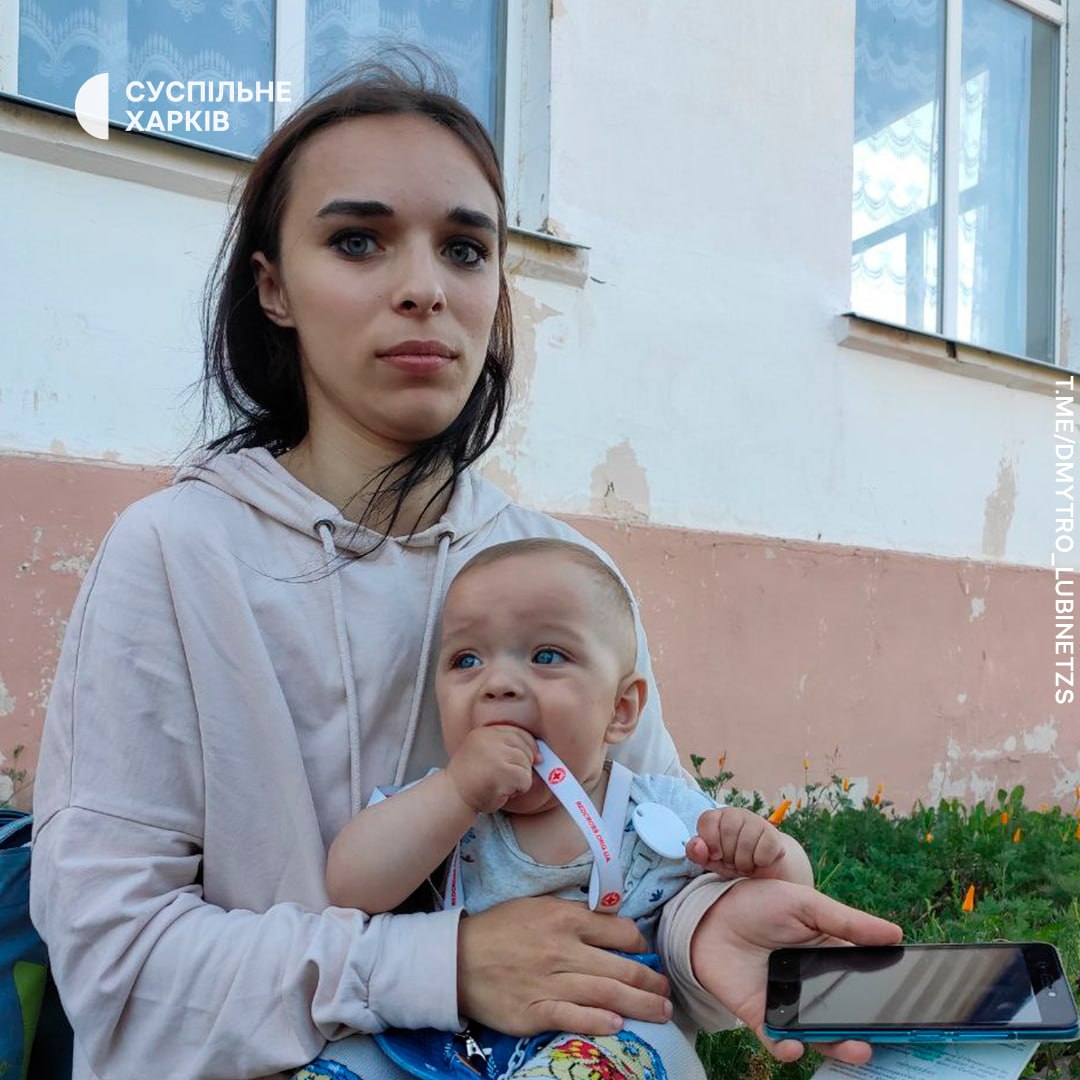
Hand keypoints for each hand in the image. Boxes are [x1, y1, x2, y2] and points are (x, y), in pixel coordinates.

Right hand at [446, 726, 538, 812]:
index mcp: (485, 732)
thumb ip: (505, 748)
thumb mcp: (485, 753)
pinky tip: (503, 792)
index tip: (535, 757)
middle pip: (525, 747)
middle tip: (509, 777)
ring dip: (520, 779)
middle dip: (525, 764)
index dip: (530, 745)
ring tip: (502, 784)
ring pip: (526, 764)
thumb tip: (539, 756)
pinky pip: (525, 779)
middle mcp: (489, 739)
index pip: (518, 732)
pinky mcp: (501, 772)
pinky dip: (520, 789)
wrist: (453, 796)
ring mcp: (495, 755)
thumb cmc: (471, 779)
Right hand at [457, 896, 672, 1035]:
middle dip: (651, 983)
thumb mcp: (538, 906)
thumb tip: (609, 923)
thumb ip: (573, 915)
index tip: (646, 956)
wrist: (455, 958)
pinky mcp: (534, 1011)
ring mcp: (549, 982)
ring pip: (605, 994)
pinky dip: (597, 1022)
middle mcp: (563, 949)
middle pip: (621, 968)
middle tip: (667, 994)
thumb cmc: (500, 929)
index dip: (639, 945)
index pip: (620, 931)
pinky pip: (572, 1017)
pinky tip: (618, 1025)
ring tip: (661, 1014)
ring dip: (639, 1006)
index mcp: (565, 918)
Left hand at [687, 807, 786, 878]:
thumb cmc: (732, 862)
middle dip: (728, 855)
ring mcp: (757, 821)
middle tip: (733, 862)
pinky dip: (760, 862)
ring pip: (746, 842)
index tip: (716, 855)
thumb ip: (697, 853)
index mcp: (718, 817)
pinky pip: (764, 849)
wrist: (763, 872)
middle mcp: (737, 814)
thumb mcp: (711, 861)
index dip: (710, 842)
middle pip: (728, 831)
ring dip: (744, 863)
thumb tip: (696, 844)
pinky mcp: (774, 835)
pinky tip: (760, 862)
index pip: (707, 820)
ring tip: (745, 865)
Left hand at [689, 878, 902, 1063]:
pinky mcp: (760, 1017)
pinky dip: (787, 1049)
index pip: (864, 981)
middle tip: (880, 1035)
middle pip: (845, 1014)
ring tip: (854, 1048)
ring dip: (836, 1045)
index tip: (908, 1005)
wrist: (707, 913)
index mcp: (828, 956)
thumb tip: (896, 934)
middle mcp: (812, 986)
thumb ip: (846, 922)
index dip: (884, 994)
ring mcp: (787, 1004)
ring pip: (818, 1034)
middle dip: (866, 1029)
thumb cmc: (756, 902)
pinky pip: (777, 1041)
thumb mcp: (804, 903)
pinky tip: (794, 1046)